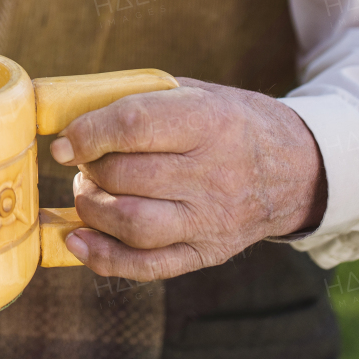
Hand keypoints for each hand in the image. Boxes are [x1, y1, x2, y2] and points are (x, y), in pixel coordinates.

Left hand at [49, 78, 325, 280]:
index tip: (62, 142)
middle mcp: (213, 173)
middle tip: (83, 162)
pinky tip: (78, 240)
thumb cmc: (227, 122)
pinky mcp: (207, 252)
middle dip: (88, 169)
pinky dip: (104, 259)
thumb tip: (69, 115)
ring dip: (91, 209)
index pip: (135, 126)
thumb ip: (139, 100)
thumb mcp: (195, 93)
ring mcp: (212, 219)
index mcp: (209, 121)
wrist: (295, 168)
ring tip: (88, 191)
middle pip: (126, 177)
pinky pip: (148, 265)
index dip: (88, 134)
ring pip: (133, 225)